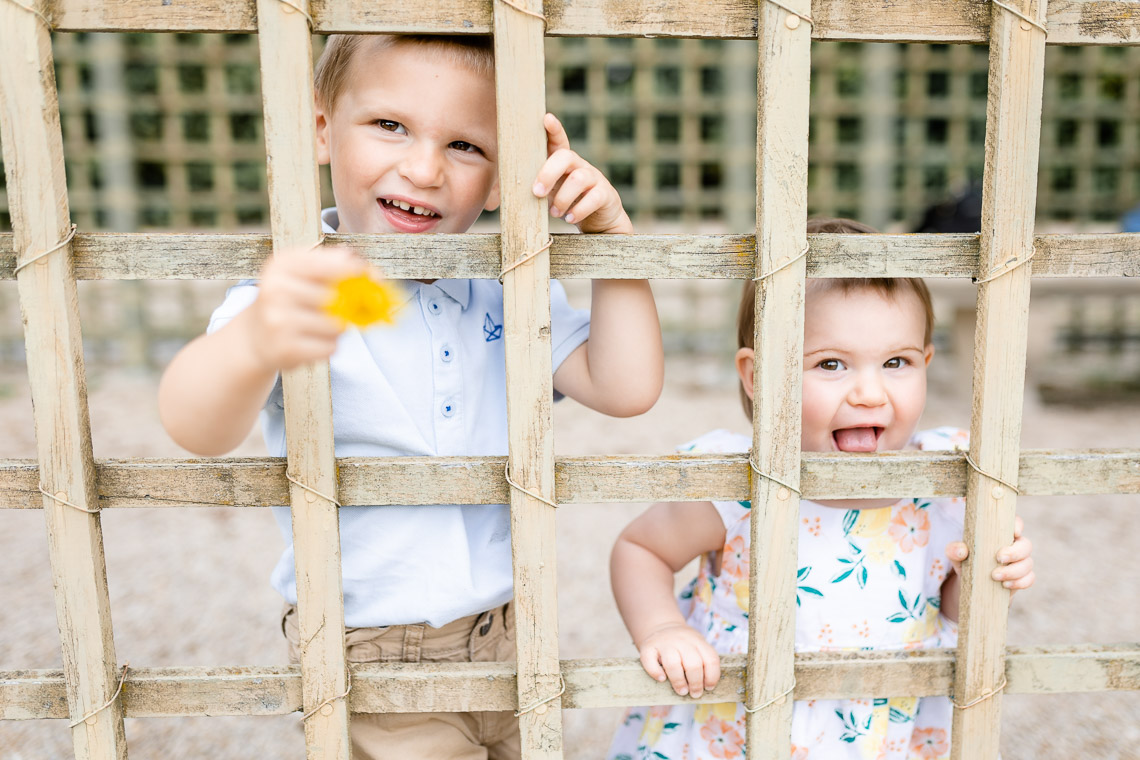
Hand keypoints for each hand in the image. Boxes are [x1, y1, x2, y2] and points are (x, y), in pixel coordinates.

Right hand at [247, 246, 366, 370]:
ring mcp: (278, 321)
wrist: (255, 337)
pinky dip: (328, 346)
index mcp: (281, 265)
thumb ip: (334, 264)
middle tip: (331, 308)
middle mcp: (275, 290)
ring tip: (317, 326)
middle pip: (336, 298)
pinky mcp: (286, 349)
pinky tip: (311, 341)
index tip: (363, 273)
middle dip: (343, 305)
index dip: (353, 270)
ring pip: (336, 326)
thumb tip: (369, 271)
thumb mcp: (301, 273)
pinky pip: (330, 348)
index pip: (329, 265)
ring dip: (337, 329)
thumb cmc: (288, 300)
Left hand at [532, 113, 632, 233]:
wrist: (598, 221)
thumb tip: (500, 190)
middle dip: (548, 173)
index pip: (558, 141)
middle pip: (566, 157)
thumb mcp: (550, 192)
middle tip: (537, 193)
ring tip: (554, 213)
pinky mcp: (605, 195)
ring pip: (579, 179)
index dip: (554, 130)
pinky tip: (570, 218)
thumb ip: (534, 186)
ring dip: (562, 198)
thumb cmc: (567, 203)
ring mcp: (595, 178)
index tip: (546, 119)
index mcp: (564, 163)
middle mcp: (580, 165)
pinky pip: (593, 198)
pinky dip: (578, 210)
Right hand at [637, 622, 720, 697]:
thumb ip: (702, 661)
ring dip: (679, 681)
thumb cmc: (682, 645)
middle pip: (693, 664)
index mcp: (697, 641)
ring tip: (682, 691)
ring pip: (673, 664)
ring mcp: (664, 642)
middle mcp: (682, 640)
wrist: (661, 627)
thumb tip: (706, 688)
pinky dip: (656, 673)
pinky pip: (650, 662)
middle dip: (696, 683)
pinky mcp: (647, 647)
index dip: (712, 677)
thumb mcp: (696, 646)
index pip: (710, 659)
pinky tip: (662, 679)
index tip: (708, 688)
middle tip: (695, 693)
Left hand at [946, 515, 1034, 596]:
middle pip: (1026, 545)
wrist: (972, 584)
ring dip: (1014, 570)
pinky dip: (1020, 582)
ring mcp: (1020, 562)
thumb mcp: (956, 555)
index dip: (1018, 525)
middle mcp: (1014, 545)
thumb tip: (962, 551)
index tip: (1014, 532)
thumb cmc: (966, 561)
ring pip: (1028, 563)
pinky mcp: (1022, 577)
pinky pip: (1030, 578)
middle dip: (1015, 552)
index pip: (1015, 523)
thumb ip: (954, 549)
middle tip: (999, 558)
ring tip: (995, 576)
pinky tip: (1005, 585)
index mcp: (1000, 533)